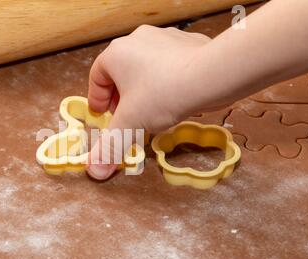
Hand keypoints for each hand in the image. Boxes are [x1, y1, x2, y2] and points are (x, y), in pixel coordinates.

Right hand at [86, 25, 211, 179]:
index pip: (96, 76)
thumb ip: (110, 147)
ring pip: (145, 68)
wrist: (212, 75)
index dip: (97, 99)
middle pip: (120, 72)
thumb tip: (95, 171)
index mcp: (117, 54)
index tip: (103, 115)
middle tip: (126, 117)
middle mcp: (137, 40)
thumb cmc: (163, 93)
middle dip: (120, 97)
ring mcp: (164, 39)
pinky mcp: (187, 44)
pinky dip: (166, 82)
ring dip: (143, 89)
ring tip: (151, 111)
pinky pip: (169, 65)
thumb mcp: (130, 124)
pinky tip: (174, 99)